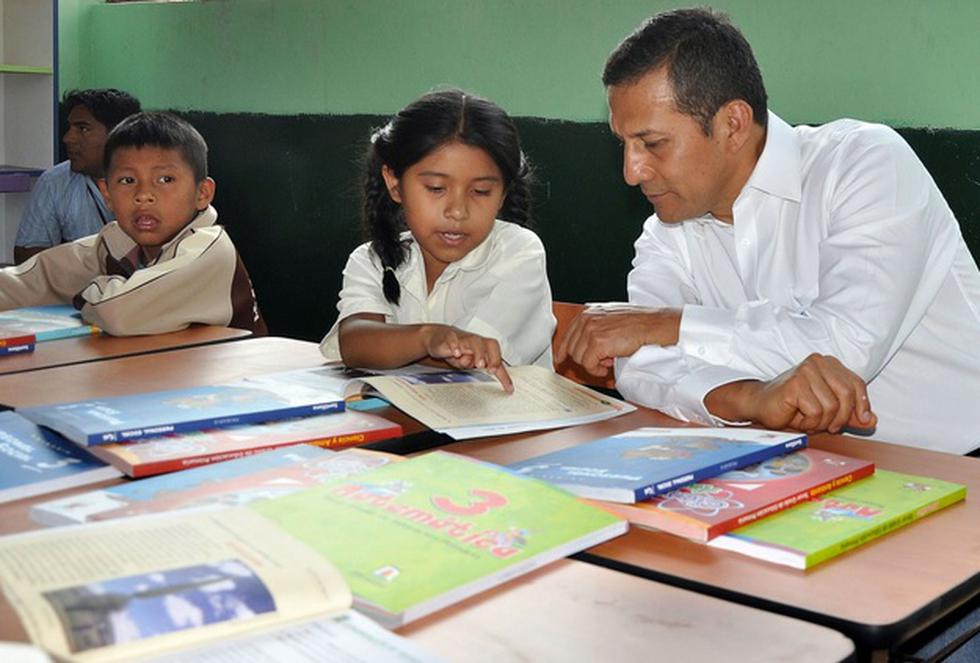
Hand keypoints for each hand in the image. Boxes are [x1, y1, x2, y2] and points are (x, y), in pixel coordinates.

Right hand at [422, 325, 513, 392]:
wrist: (438, 338)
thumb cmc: (457, 349)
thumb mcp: (469, 362)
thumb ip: (478, 367)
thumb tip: (489, 371)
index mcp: (483, 349)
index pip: (497, 360)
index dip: (504, 375)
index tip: (508, 388)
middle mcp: (476, 343)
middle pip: (490, 345)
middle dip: (494, 358)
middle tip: (492, 371)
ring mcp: (463, 339)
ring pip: (474, 341)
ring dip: (478, 352)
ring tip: (478, 364)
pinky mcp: (449, 337)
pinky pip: (453, 339)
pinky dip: (455, 346)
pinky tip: (456, 353)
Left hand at [555, 304, 681, 376]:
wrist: (652, 326)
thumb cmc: (638, 323)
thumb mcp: (610, 319)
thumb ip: (595, 328)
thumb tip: (585, 345)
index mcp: (588, 312)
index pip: (568, 334)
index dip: (563, 349)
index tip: (560, 359)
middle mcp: (587, 319)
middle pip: (571, 348)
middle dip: (584, 359)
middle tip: (600, 361)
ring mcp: (590, 330)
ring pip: (578, 358)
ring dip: (593, 364)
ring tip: (608, 360)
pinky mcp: (597, 343)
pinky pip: (588, 364)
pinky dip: (597, 369)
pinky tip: (607, 366)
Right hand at [706, 354, 876, 433]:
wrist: (760, 405)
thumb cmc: (793, 407)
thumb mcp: (828, 411)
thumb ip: (850, 415)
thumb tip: (871, 420)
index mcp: (829, 363)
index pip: (856, 384)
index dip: (862, 405)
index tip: (861, 420)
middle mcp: (818, 362)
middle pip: (847, 394)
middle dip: (841, 417)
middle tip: (830, 427)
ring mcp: (806, 371)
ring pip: (831, 406)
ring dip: (822, 422)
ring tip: (809, 420)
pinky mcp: (795, 384)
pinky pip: (816, 411)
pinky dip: (809, 422)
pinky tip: (799, 419)